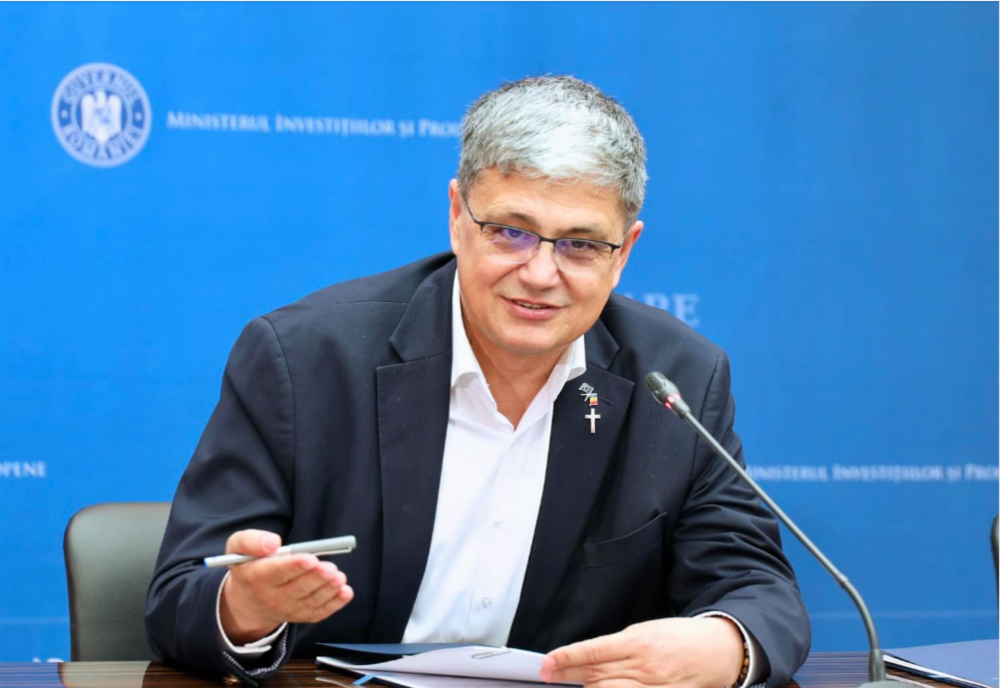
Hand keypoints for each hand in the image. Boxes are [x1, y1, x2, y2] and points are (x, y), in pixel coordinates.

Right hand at [219, 530, 353, 643]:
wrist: (248, 601)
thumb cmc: (249, 565)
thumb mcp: (238, 546)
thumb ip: (251, 540)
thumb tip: (273, 543)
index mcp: (256, 577)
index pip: (277, 573)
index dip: (295, 566)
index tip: (311, 558)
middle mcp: (272, 597)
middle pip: (298, 588)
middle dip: (316, 578)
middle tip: (330, 568)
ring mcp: (289, 609)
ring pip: (311, 600)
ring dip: (328, 589)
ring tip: (339, 577)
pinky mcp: (302, 615)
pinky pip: (319, 612)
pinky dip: (334, 604)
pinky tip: (346, 592)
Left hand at [540, 617, 743, 687]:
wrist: (717, 650)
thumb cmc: (680, 638)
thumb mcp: (647, 631)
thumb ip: (618, 647)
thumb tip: (588, 660)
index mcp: (638, 641)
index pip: (593, 652)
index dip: (566, 658)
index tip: (548, 662)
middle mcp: (644, 665)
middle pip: (596, 675)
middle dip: (567, 676)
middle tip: (547, 675)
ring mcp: (654, 686)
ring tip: (566, 684)